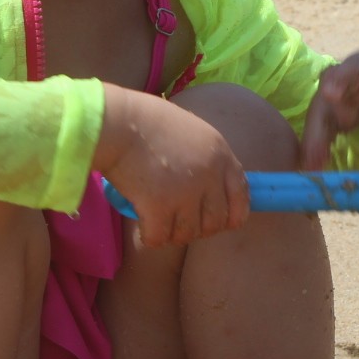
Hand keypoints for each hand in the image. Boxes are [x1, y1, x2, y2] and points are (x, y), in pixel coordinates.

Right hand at [96, 84, 250, 248]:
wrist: (116, 122)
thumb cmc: (146, 120)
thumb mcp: (191, 131)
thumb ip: (206, 159)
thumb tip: (210, 191)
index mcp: (220, 154)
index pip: (241, 198)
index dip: (232, 216)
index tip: (220, 222)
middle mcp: (209, 176)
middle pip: (215, 223)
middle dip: (197, 227)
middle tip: (178, 220)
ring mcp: (185, 194)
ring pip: (187, 234)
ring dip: (172, 232)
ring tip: (157, 219)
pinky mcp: (159, 207)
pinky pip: (160, 238)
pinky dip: (150, 235)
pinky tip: (142, 223)